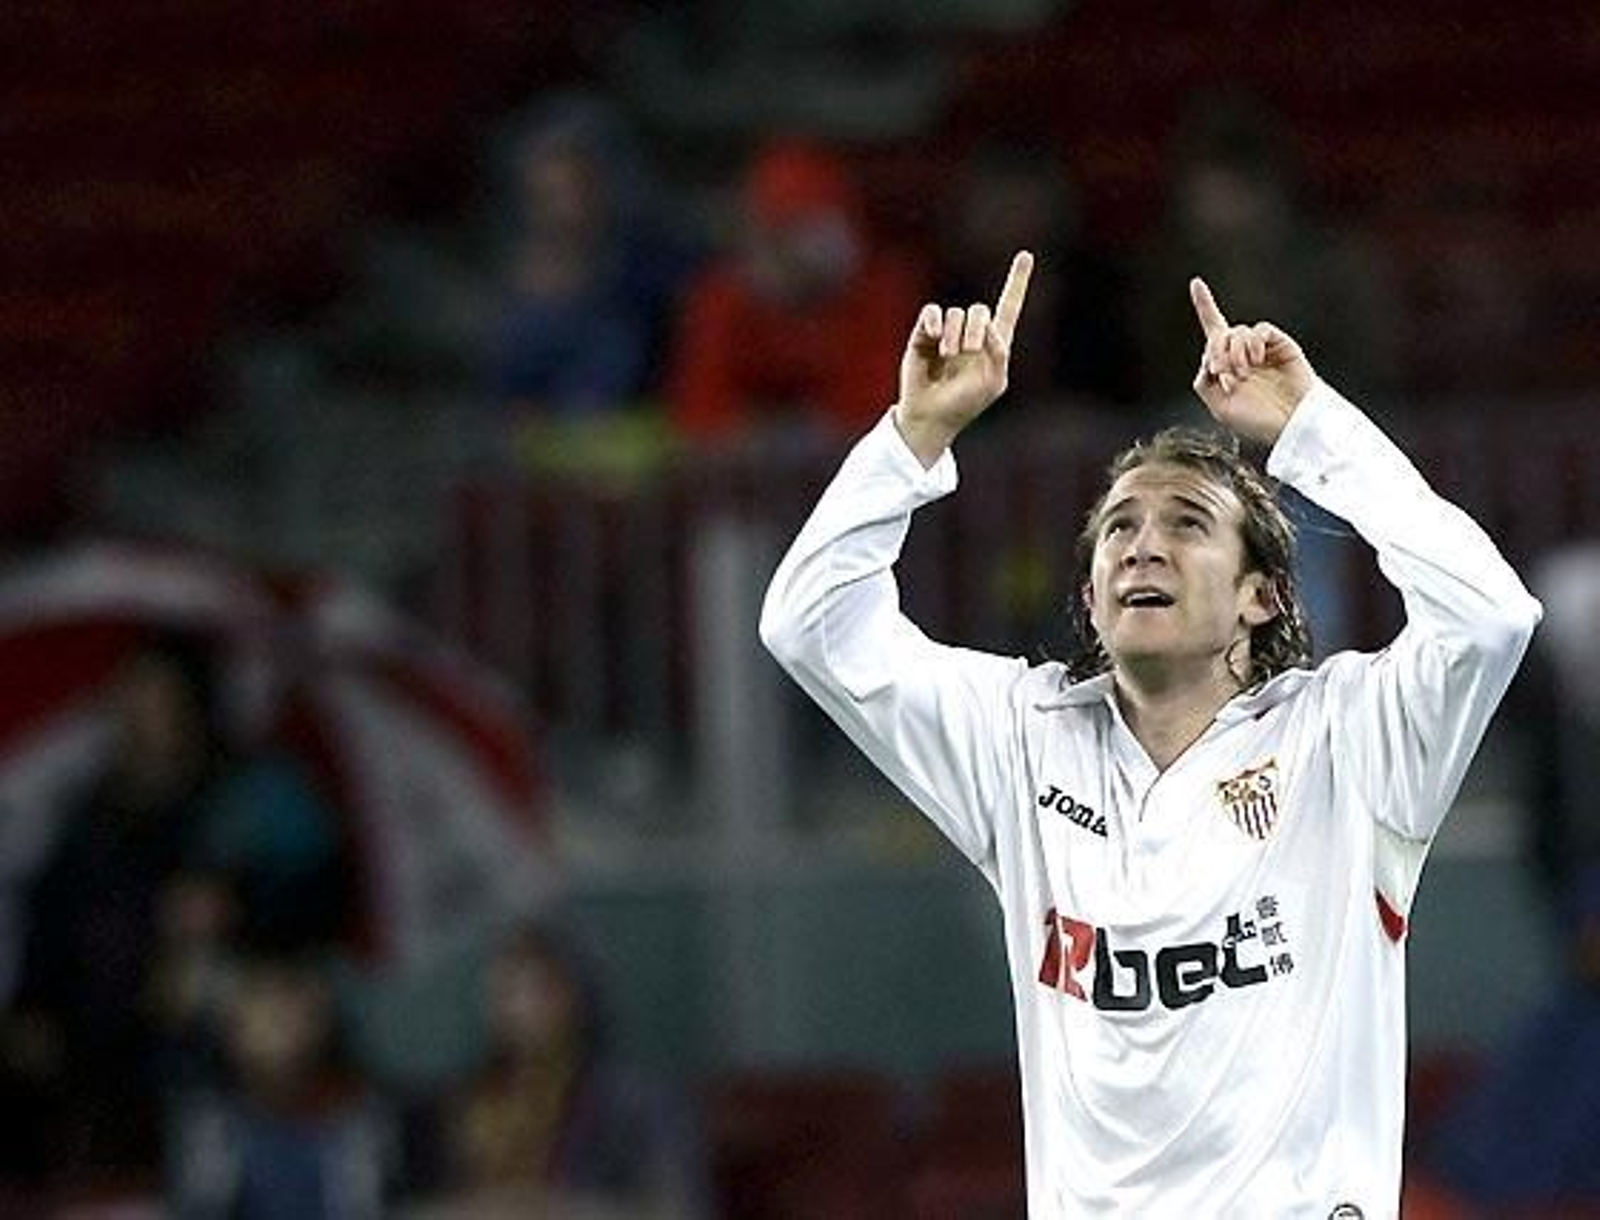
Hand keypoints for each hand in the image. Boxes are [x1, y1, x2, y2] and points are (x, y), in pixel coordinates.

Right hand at [894, 251, 1033, 465]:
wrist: (931, 416)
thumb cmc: (965, 404)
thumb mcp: (994, 382)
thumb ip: (999, 353)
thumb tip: (987, 328)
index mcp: (994, 345)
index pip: (1009, 307)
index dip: (1017, 281)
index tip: (1026, 255)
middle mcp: (971, 334)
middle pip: (980, 311)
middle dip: (976, 328)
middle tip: (968, 351)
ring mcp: (947, 334)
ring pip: (956, 314)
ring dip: (954, 335)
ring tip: (948, 356)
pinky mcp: (923, 335)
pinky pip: (932, 313)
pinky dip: (934, 322)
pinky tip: (933, 338)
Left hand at [1189, 277, 1315, 445]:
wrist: (1290, 423)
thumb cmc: (1258, 421)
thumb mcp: (1219, 407)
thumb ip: (1204, 383)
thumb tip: (1207, 360)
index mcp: (1227, 365)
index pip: (1214, 330)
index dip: (1205, 305)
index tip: (1196, 282)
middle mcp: (1243, 352)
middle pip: (1218, 334)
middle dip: (1214, 351)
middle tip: (1221, 371)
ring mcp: (1261, 347)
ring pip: (1237, 332)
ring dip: (1234, 353)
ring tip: (1243, 375)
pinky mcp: (1280, 344)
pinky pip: (1260, 330)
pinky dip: (1252, 344)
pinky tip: (1256, 361)